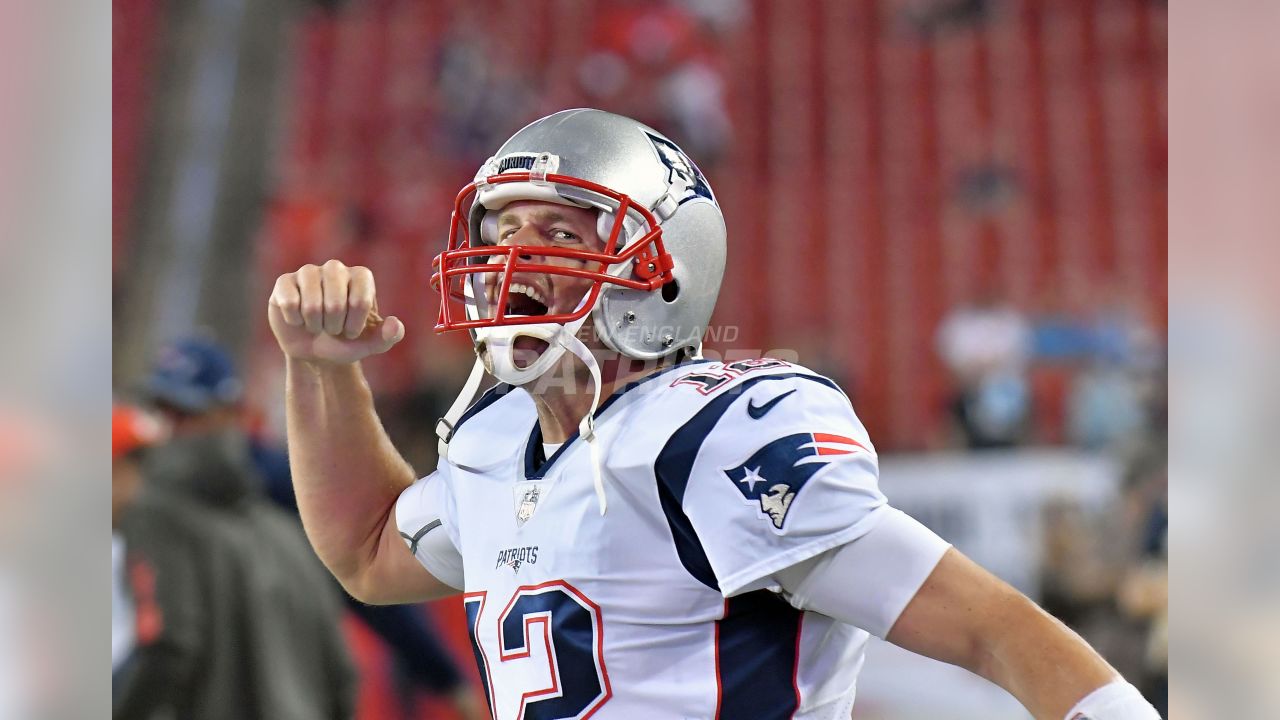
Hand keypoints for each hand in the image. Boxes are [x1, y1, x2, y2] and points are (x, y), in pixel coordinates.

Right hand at [268, 260, 404, 364]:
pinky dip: (295, 321)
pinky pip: (289, 303)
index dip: (355, 325)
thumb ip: (389, 336)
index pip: (360, 301)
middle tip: (333, 329)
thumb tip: (394, 324)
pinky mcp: (284, 282)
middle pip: (335, 303)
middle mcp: (335, 268)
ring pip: (311, 305)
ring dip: (315, 325)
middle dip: (334, 326)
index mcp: (360, 276)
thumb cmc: (345, 342)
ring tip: (316, 325)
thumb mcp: (371, 344)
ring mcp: (308, 272)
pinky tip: (297, 320)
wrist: (314, 350)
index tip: (352, 331)